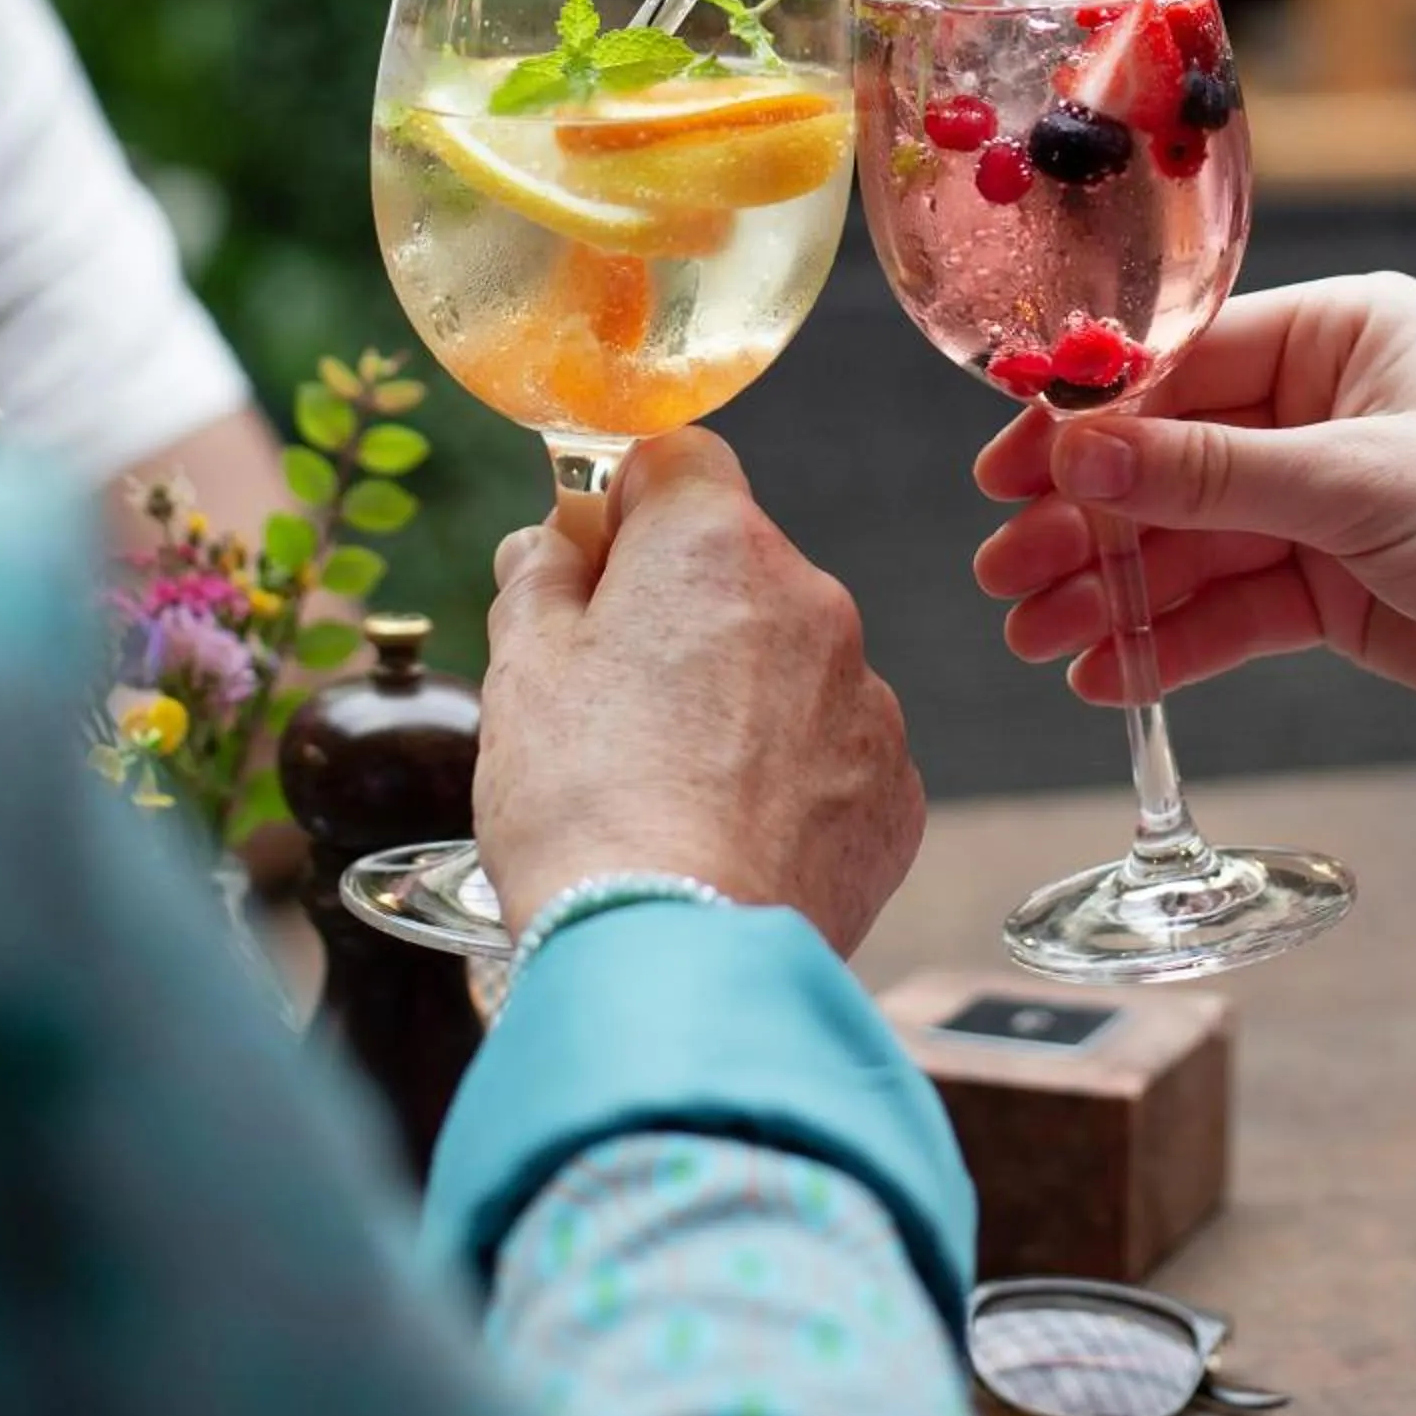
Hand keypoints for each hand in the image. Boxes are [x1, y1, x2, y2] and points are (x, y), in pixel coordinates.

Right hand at [477, 429, 924, 949]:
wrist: (673, 955)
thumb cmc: (586, 805)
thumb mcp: (521, 672)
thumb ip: (540, 581)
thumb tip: (550, 545)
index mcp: (717, 545)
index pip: (681, 459)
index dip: (627, 505)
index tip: (591, 564)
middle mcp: (813, 598)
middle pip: (738, 565)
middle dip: (680, 609)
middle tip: (613, 697)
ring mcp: (865, 695)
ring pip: (789, 660)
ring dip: (739, 694)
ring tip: (670, 786)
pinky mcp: (894, 788)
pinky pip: (832, 749)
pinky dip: (787, 776)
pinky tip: (727, 834)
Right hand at [974, 274, 1415, 781]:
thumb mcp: (1361, 487)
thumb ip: (1212, 477)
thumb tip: (1074, 452)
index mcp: (1343, 334)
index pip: (1184, 363)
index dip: (1088, 418)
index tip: (1004, 465)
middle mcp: (1325, 406)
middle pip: (1170, 458)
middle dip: (1086, 519)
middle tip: (1003, 574)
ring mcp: (1326, 500)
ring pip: (1188, 540)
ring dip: (1111, 589)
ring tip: (1034, 637)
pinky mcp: (1335, 589)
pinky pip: (1229, 607)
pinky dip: (1168, 641)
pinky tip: (1104, 676)